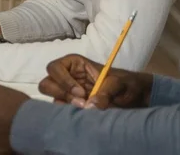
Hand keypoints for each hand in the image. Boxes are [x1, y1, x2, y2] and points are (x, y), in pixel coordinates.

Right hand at [38, 54, 152, 109]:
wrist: (133, 98)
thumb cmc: (124, 83)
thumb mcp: (118, 83)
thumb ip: (106, 91)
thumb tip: (91, 106)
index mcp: (74, 64)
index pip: (55, 68)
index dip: (63, 80)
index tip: (81, 93)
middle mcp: (66, 77)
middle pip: (47, 84)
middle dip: (61, 94)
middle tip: (81, 103)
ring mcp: (67, 92)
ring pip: (52, 98)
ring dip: (65, 104)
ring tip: (84, 109)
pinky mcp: (71, 106)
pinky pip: (60, 110)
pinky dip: (68, 114)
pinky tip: (82, 115)